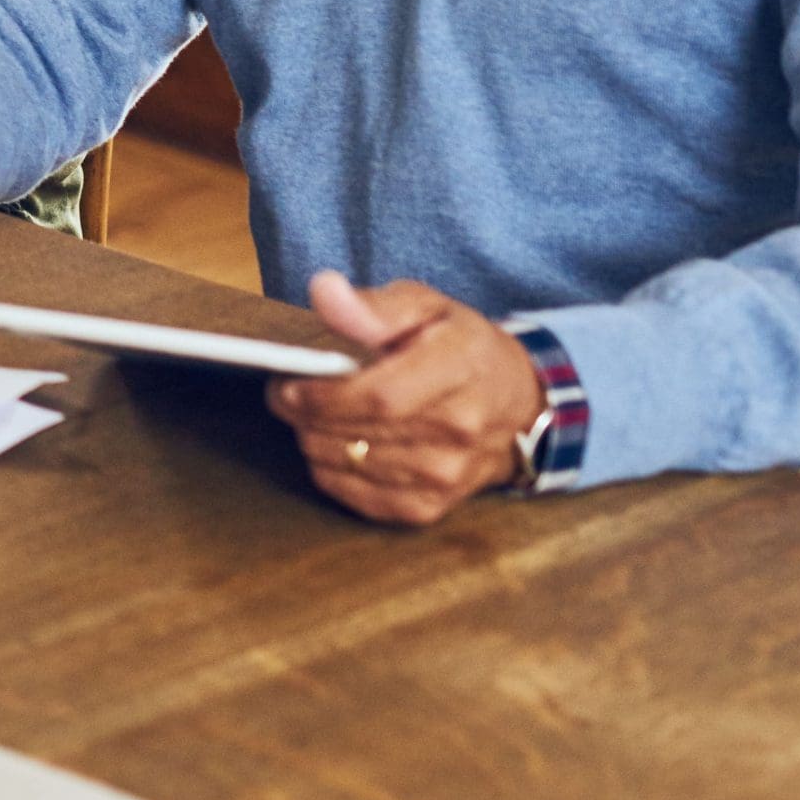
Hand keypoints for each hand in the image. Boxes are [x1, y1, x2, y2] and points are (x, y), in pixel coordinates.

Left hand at [268, 271, 547, 525]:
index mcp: (458, 371)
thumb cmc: (460, 346)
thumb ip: (374, 305)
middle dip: (305, 415)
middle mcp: (457, 432)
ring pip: (351, 466)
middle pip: (358, 435)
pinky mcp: (431, 507)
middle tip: (284, 393)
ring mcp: (446, 477)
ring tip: (309, 414)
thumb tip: (324, 292)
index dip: (324, 395)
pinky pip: (361, 500)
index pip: (380, 397)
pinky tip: (332, 444)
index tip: (286, 383)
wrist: (515, 404)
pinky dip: (332, 472)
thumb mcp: (426, 305)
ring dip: (314, 441)